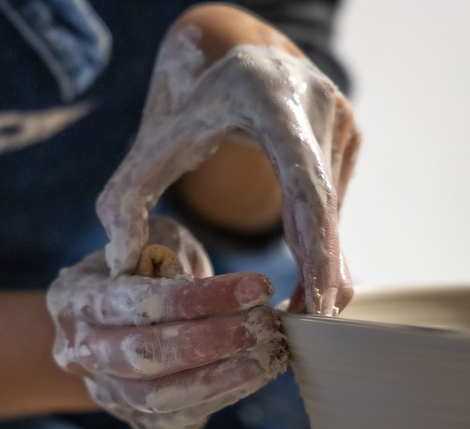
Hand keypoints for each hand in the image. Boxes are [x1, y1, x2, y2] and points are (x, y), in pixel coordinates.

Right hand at [47, 217, 287, 428]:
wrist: (122, 316)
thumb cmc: (144, 265)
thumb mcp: (152, 237)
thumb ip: (159, 243)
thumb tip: (169, 265)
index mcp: (74, 298)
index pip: (138, 302)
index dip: (200, 297)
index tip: (258, 286)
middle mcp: (79, 351)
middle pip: (144, 355)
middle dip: (213, 339)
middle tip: (265, 322)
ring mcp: (104, 390)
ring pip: (158, 396)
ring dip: (220, 376)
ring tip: (268, 353)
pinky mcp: (133, 417)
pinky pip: (177, 415)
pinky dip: (221, 394)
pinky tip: (255, 372)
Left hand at [96, 26, 359, 315]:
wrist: (238, 63)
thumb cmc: (193, 107)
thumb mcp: (154, 144)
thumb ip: (126, 199)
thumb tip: (121, 262)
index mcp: (269, 99)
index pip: (303, 185)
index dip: (315, 248)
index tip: (315, 301)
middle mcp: (315, 103)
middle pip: (325, 204)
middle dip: (321, 270)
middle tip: (310, 324)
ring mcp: (340, 118)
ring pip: (334, 207)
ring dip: (322, 259)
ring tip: (303, 307)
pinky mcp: (348, 135)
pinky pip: (336, 198)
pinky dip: (323, 238)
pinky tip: (310, 272)